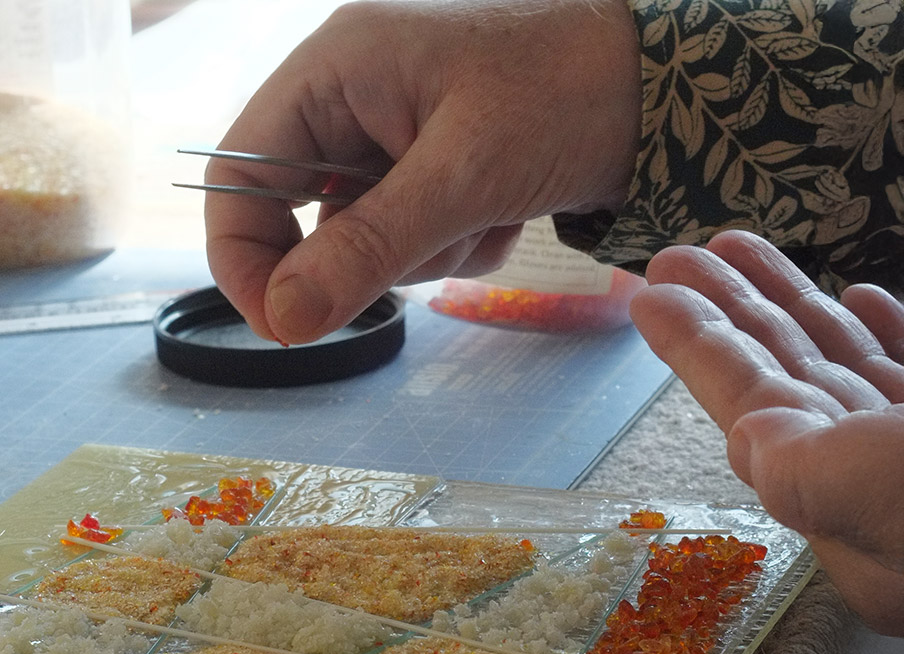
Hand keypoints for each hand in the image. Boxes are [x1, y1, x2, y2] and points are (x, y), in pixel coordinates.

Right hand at [203, 0, 640, 342]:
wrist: (673, 83)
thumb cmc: (570, 92)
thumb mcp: (465, 174)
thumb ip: (367, 248)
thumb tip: (284, 320)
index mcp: (336, 69)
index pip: (238, 172)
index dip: (245, 255)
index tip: (282, 326)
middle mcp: (351, 97)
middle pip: (300, 213)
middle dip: (368, 251)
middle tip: (433, 249)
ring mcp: (390, 133)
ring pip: (358, 236)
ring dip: (422, 251)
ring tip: (489, 214)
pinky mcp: (429, 165)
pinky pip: (406, 235)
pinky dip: (452, 243)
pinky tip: (505, 212)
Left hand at [630, 231, 903, 635]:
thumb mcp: (886, 499)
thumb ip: (806, 475)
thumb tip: (747, 437)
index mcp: (849, 518)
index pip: (751, 412)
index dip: (697, 350)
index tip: (647, 296)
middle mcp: (881, 492)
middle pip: (787, 381)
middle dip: (730, 316)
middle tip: (676, 256)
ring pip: (846, 368)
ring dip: (794, 309)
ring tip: (741, 247)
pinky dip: (887, 337)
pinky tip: (861, 296)